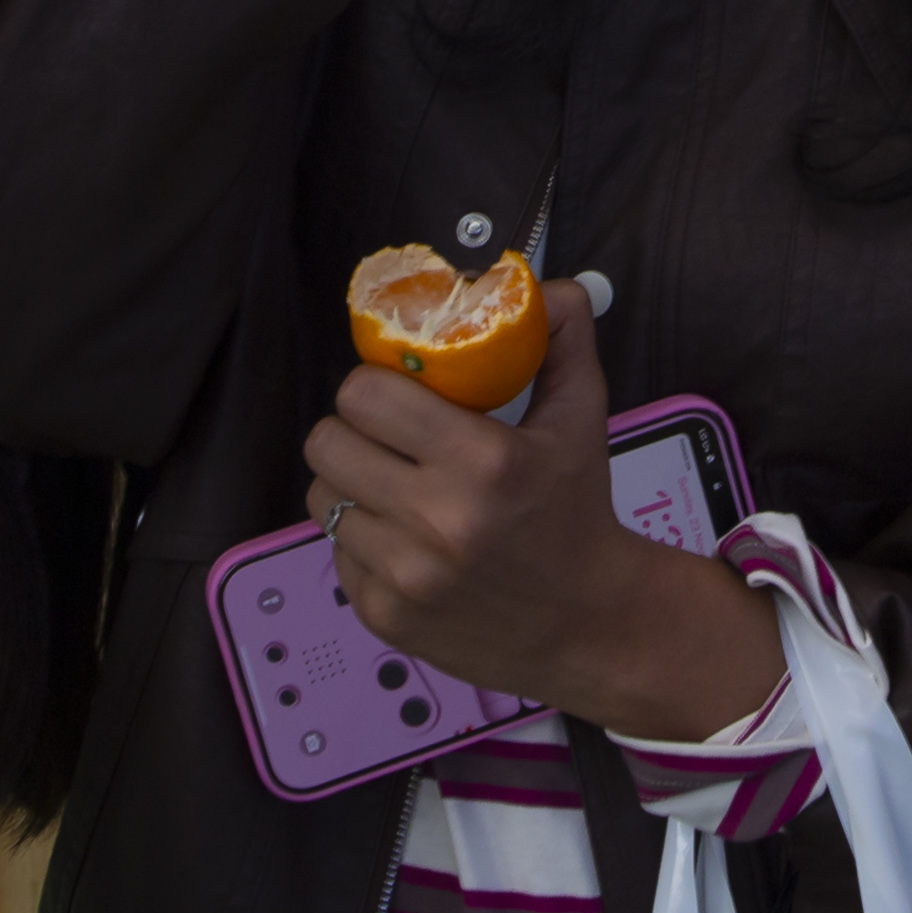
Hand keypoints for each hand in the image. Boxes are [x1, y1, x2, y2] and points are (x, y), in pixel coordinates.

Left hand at [303, 289, 781, 740]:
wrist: (589, 626)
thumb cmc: (578, 513)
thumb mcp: (581, 421)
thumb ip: (562, 342)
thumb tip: (554, 286)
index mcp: (482, 462)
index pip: (363, 396)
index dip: (374, 386)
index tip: (398, 395)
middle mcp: (436, 521)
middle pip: (327, 443)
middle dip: (354, 432)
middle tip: (388, 438)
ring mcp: (404, 575)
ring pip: (322, 497)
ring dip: (351, 485)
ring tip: (394, 487)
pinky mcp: (383, 616)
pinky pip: (337, 552)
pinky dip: (363, 541)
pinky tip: (406, 541)